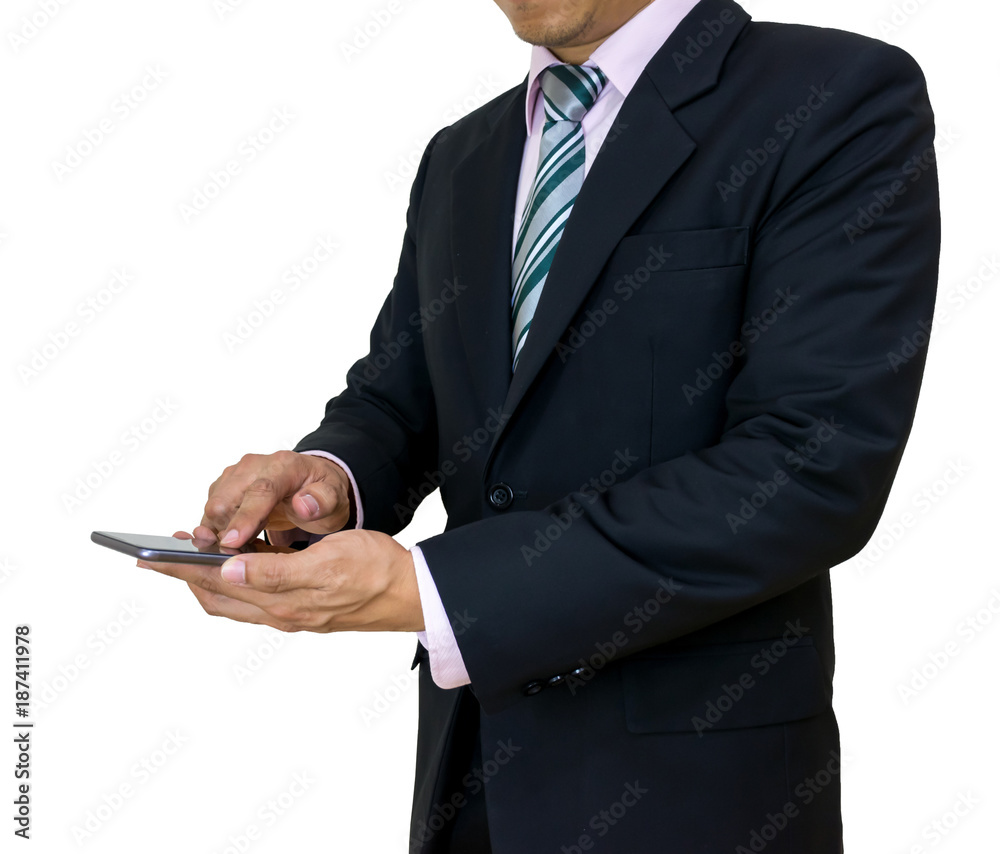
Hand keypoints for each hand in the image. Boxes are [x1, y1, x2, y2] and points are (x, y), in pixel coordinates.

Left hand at [138, 529, 423, 633]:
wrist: (411, 591)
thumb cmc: (375, 571)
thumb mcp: (325, 563)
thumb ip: (274, 571)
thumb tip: (226, 570)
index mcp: (282, 602)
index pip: (218, 585)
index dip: (183, 571)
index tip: (153, 558)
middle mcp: (282, 612)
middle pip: (219, 597)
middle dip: (187, 576)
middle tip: (162, 556)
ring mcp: (294, 612)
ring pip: (237, 598)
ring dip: (211, 578)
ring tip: (194, 555)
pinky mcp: (306, 606)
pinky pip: (259, 595)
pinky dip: (239, 579)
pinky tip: (241, 561)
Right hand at [196, 451, 353, 547]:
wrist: (312, 486)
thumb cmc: (322, 493)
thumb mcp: (335, 499)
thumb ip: (324, 500)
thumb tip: (303, 505)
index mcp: (284, 465)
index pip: (259, 491)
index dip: (244, 518)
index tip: (232, 542)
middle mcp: (254, 466)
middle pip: (224, 500)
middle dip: (226, 532)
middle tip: (243, 554)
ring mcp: (235, 476)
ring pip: (212, 509)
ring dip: (221, 534)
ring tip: (245, 548)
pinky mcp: (223, 488)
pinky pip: (210, 514)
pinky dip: (217, 532)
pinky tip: (236, 542)